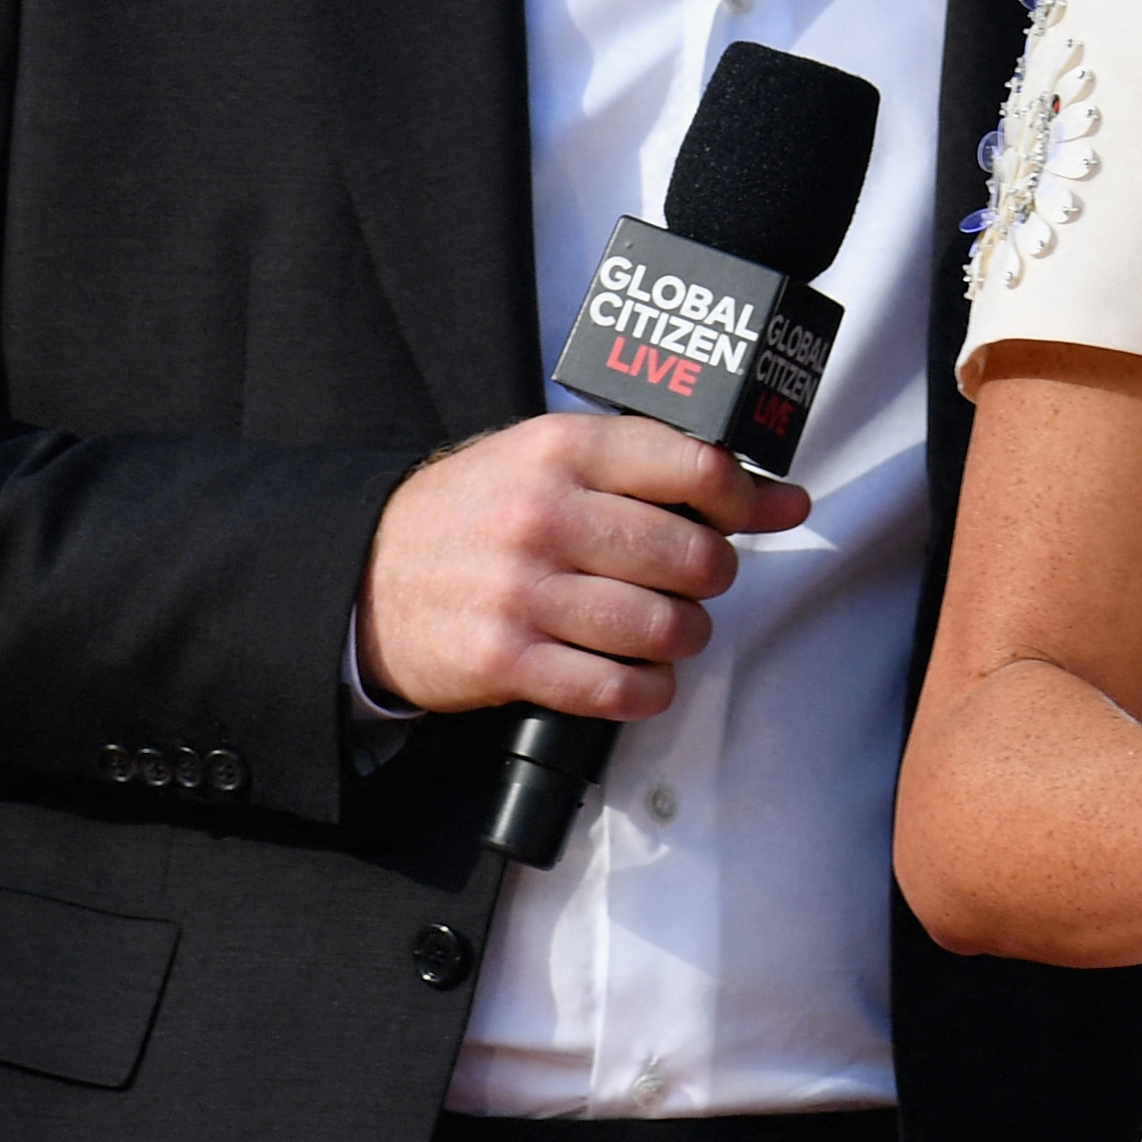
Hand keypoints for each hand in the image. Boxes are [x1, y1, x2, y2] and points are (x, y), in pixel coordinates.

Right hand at [355, 411, 814, 719]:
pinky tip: (639, 677)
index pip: (694, 468)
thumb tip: (776, 497)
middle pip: (692, 557)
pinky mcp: (505, 660)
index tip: (765, 514)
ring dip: (685, 637)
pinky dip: (646, 691)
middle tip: (697, 581)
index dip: (748, 498)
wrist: (365, 574)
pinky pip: (615, 690)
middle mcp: (545, 516)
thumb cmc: (477, 514)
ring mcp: (522, 591)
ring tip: (670, 630)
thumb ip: (649, 468)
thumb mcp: (548, 460)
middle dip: (715, 578)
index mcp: (562, 450)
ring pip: (663, 628)